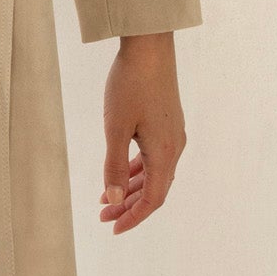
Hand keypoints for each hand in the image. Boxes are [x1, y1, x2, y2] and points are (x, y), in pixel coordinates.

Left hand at [100, 31, 186, 235]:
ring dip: (130, 188)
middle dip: (128, 206)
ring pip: (153, 174)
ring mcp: (172, 135)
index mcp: (164, 152)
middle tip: (102, 216)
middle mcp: (174, 147)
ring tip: (105, 199)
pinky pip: (153, 157)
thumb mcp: (115, 128)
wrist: (150, 47)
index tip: (113, 228)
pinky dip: (136, 170)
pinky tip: (118, 173)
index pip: (153, 199)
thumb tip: (113, 200)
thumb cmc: (130, 84)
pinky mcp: (167, 123)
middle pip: (154, 189)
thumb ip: (113, 166)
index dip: (133, 217)